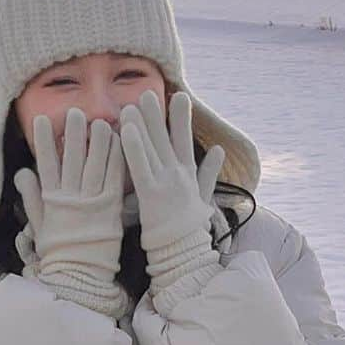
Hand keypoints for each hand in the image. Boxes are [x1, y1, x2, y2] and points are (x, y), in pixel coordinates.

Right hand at [13, 106, 125, 304]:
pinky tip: (121, 142)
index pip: (46, 163)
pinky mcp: (112, 207)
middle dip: (73, 134)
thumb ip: (30, 197)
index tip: (42, 119)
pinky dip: (117, 159)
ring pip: (95, 164)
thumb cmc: (58, 251)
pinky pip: (115, 178)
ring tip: (100, 120)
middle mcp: (72, 196)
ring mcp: (92, 201)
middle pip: (73, 158)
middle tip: (75, 112)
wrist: (80, 275)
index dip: (45, 141)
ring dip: (98, 141)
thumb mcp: (39, 224)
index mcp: (52, 199)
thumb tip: (21, 172)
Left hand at [119, 89, 225, 256]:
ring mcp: (165, 183)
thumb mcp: (203, 197)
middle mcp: (178, 174)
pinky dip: (134, 147)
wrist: (185, 253)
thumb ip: (209, 173)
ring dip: (143, 124)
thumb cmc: (190, 229)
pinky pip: (140, 166)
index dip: (181, 118)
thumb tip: (218, 150)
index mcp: (188, 174)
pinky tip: (126, 130)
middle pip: (166, 138)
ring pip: (152, 148)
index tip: (179, 96)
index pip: (184, 140)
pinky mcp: (150, 195)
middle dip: (158, 115)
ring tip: (134, 103)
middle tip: (149, 92)